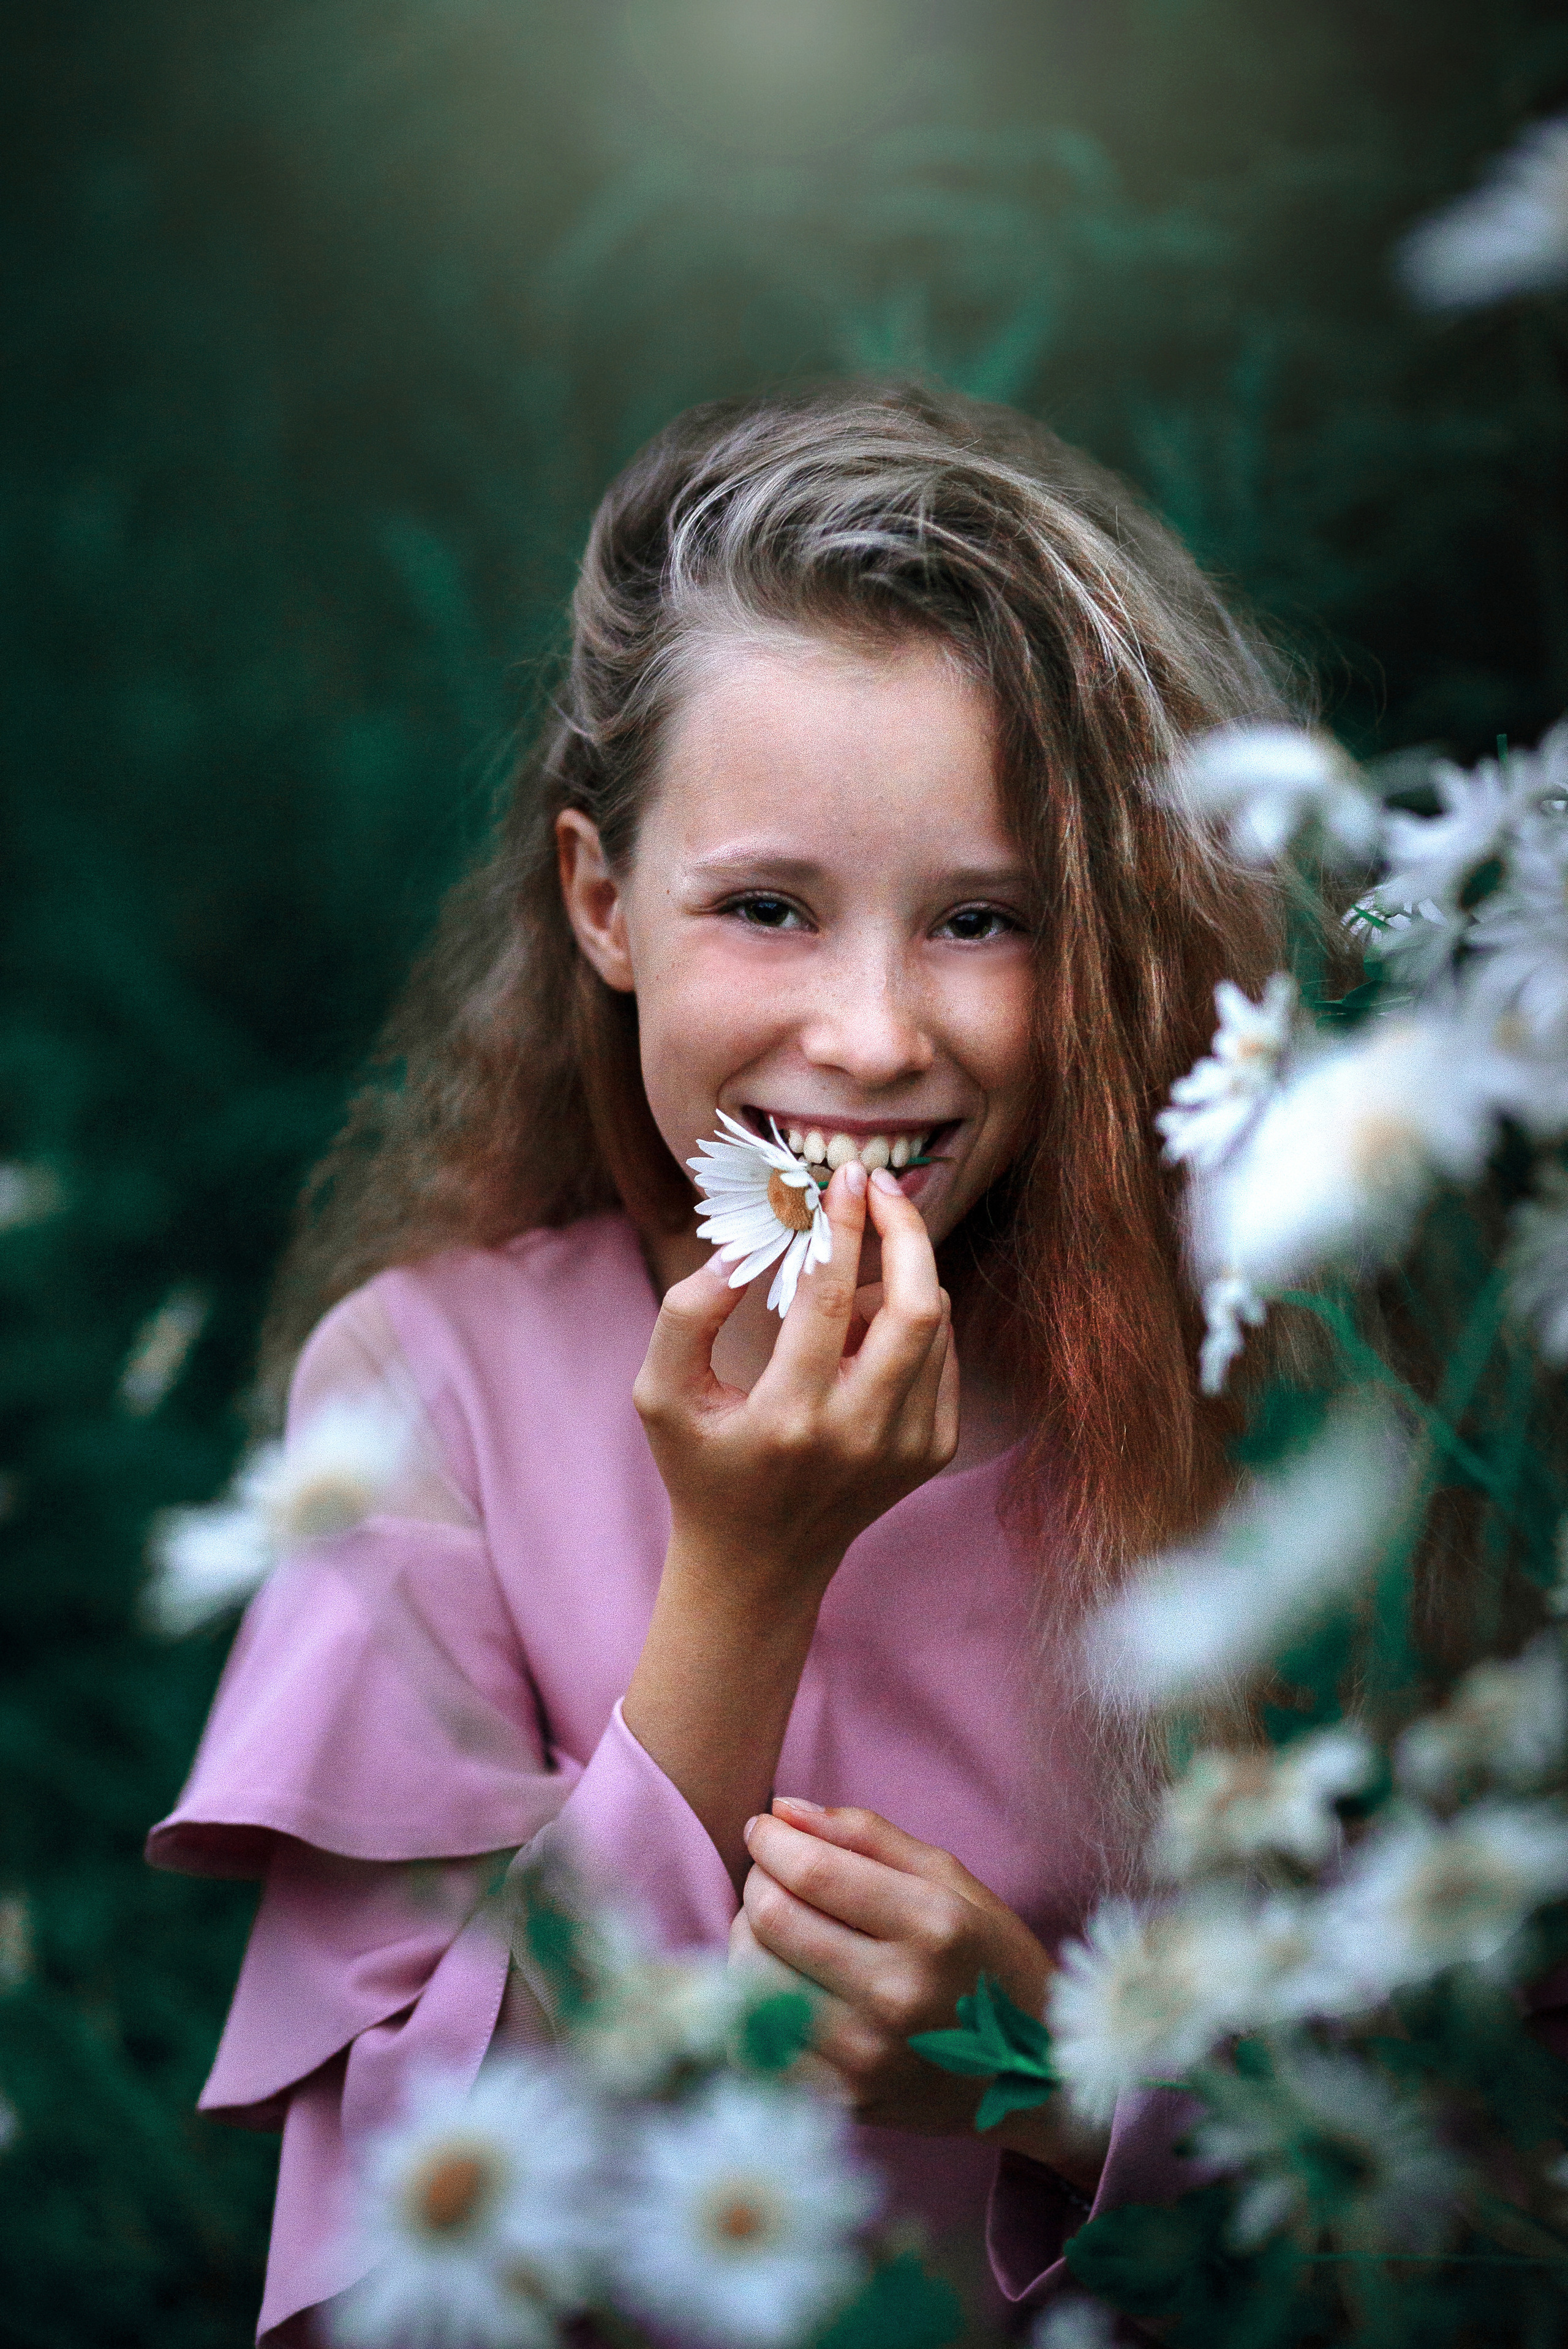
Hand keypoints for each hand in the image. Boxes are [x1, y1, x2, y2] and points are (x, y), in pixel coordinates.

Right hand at [633, 1162, 958, 1600]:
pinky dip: (911, 1320)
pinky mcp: (933, 1450)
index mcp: (790, 1417)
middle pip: (919, 1305)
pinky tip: (864, 1329)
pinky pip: (942, 1354)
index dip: (840, 1225)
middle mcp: (860, 1434)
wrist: (760, 1564)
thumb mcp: (661, 1397)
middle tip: (880, 1187)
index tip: (840, 1177)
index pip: (831, 1297)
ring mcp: (907, 1446)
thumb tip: (736, 1252)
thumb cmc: (703, 1469)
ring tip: (847, 1282)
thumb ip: (684, 1316)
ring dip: (898, 1278)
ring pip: (935, 1324)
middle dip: (905, 1230)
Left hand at [738, 1800, 1054, 2135]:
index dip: (770, 1841)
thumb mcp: (951, 1880)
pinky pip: (756, 2043)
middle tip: (771, 1876)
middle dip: (757, 1882)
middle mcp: (898, 1992)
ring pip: (751, 1979)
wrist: (1036, 2076)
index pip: (812, 1871)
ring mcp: (868, 2055)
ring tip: (777, 1928)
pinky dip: (750, 2005)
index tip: (764, 1828)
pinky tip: (780, 1984)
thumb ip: (866, 1835)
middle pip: (773, 1919)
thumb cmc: (989, 1960)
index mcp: (932, 1925)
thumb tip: (781, 1809)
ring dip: (748, 1938)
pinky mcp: (845, 2101)